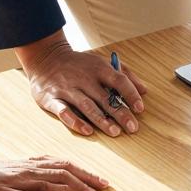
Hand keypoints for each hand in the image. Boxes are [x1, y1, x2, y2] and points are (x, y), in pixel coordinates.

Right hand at [17, 36, 144, 138]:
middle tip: (132, 128)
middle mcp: (83, 78)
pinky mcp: (52, 99)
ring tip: (114, 132)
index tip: (140, 108)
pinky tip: (88, 131)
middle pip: (104, 97)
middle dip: (120, 113)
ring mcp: (67, 89)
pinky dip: (76, 122)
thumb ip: (125, 74)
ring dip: (101, 120)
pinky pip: (64, 112)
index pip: (118, 80)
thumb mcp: (102, 62)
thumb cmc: (80, 64)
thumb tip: (145, 91)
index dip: (130, 94)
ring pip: (86, 106)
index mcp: (98, 68)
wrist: (46, 58)